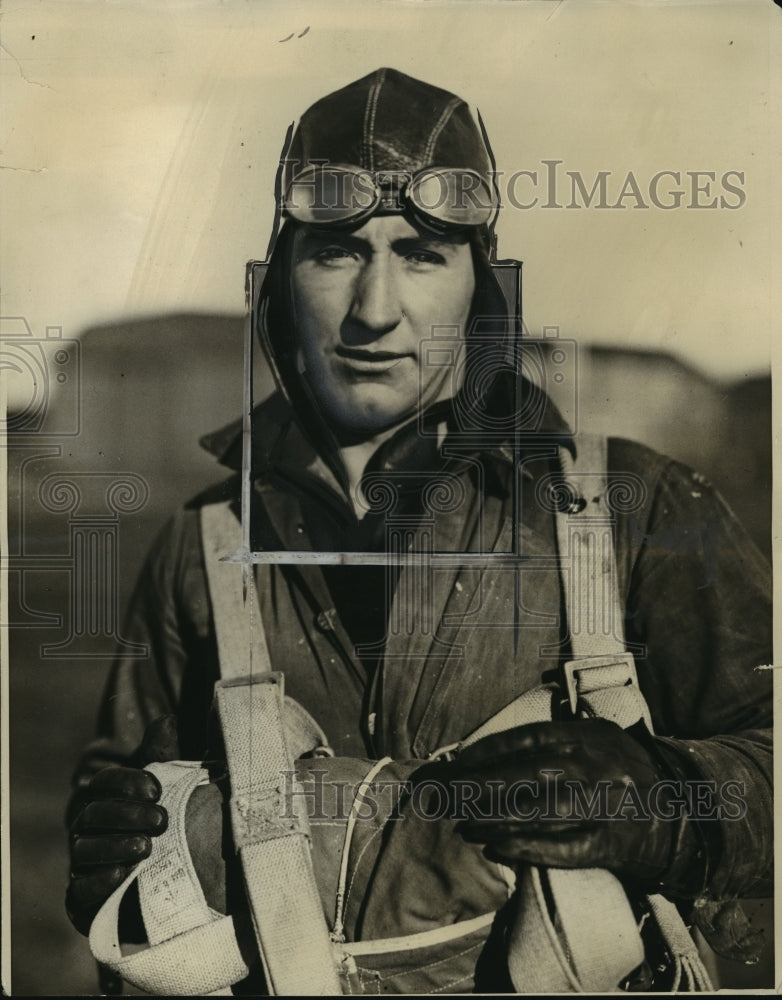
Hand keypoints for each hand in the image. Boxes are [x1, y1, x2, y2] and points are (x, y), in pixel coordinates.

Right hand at [66, 716, 179, 935]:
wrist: (166, 878)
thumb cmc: (162, 822)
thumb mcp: (168, 788)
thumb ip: (164, 756)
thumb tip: (167, 720)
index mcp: (104, 798)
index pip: (105, 782)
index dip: (128, 782)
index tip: (157, 788)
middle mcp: (87, 827)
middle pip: (95, 814)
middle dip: (127, 814)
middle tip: (162, 819)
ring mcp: (82, 862)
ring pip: (84, 849)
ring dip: (114, 846)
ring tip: (146, 847)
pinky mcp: (82, 897)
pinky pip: (79, 890)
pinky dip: (98, 882)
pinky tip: (122, 875)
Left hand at [447, 718, 709, 895]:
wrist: (681, 814)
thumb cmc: (621, 774)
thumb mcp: (597, 741)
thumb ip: (556, 738)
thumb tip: (490, 752)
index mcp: (589, 736)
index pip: (528, 739)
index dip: (488, 751)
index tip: (458, 763)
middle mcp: (596, 766)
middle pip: (527, 773)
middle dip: (481, 784)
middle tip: (448, 794)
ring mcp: (604, 805)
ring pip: (539, 811)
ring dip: (496, 818)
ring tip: (464, 824)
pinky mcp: (610, 843)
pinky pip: (561, 848)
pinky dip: (525, 848)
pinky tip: (496, 846)